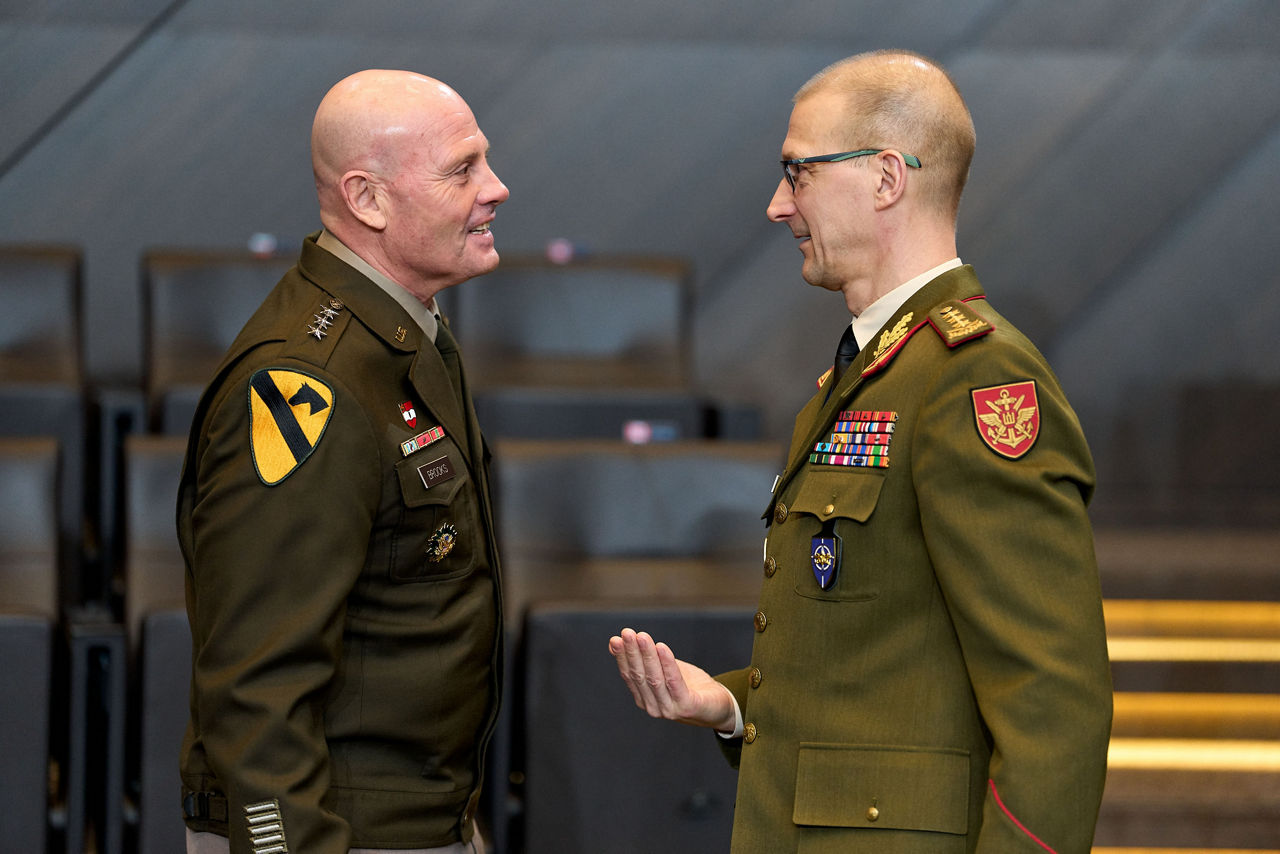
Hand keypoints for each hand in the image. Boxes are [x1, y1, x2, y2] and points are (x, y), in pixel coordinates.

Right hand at [608, 628, 736, 731]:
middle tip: (627, 633)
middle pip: (640, 676)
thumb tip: (618, 642)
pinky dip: (667, 663)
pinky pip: (675, 682)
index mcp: (645, 698)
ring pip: (654, 678)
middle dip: (632, 653)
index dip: (622, 657)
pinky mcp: (687, 707)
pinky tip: (662, 647)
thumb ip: (646, 660)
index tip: (616, 639)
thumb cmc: (690, 686)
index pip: (629, 676)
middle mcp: (653, 707)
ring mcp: (669, 709)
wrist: (720, 706)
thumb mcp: (665, 670)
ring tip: (642, 637)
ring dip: (647, 655)